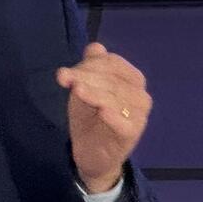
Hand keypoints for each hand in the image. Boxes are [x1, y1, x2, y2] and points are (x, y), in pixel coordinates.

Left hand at [55, 44, 150, 193]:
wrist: (92, 155)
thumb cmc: (90, 118)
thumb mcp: (85, 89)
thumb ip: (89, 67)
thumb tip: (95, 46)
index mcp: (132, 79)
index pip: (112, 63)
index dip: (88, 64)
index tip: (65, 72)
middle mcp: (140, 95)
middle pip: (112, 79)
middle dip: (85, 76)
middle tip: (62, 77)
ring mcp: (139, 115)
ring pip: (114, 98)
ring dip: (93, 92)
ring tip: (75, 90)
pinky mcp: (132, 134)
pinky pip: (124, 123)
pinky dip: (113, 116)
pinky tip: (102, 112)